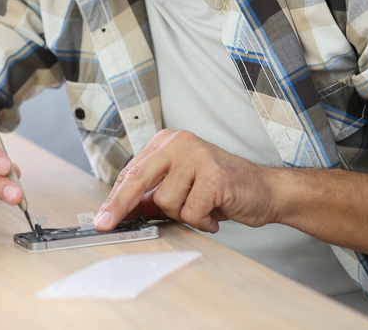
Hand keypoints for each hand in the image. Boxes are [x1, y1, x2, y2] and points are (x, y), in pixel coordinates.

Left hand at [94, 129, 278, 233]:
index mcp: (168, 141)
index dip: (115, 197)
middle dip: (120, 205)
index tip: (102, 218)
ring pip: (165, 201)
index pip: (132, 171)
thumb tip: (123, 210)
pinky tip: (215, 214)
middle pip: (138, 178)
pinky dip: (202, 221)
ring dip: (182, 215)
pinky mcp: (214, 175)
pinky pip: (190, 211)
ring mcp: (197, 156)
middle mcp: (180, 142)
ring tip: (202, 208)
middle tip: (106, 225)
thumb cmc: (222, 189)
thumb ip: (154, 195)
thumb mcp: (182, 188)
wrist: (265, 190)